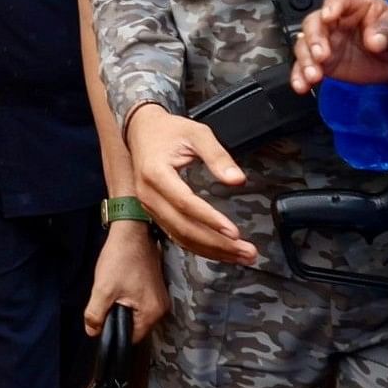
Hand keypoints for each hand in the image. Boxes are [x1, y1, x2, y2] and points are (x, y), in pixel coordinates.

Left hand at [83, 219, 169, 334]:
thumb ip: (95, 314)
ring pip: (136, 314)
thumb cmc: (120, 258)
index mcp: (152, 313)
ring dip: (123, 308)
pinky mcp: (155, 287)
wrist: (132, 230)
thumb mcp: (103, 289)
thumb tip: (92, 332)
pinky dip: (128, 299)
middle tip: (105, 302)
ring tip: (112, 292)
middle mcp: (161, 308)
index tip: (102, 321)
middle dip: (118, 318)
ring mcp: (160, 297)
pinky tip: (120, 286)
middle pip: (135, 326)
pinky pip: (140, 302)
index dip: (115, 332)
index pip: (132, 338)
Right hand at [122, 106, 256, 264]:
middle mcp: (149, 195)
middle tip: (247, 251)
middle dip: (217, 244)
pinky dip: (200, 246)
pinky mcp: (155, 213)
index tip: (234, 231)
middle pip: (183, 228)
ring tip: (240, 256)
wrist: (141, 131)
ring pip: (180, 237)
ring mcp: (150, 207)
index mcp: (156, 174)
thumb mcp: (197, 133)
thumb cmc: (168, 130)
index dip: (210, 219)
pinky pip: (177, 235)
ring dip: (212, 250)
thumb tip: (238, 180)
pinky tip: (220, 251)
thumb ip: (218, 156)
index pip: (185, 203)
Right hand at [292, 0, 387, 94]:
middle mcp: (334, 21)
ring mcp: (326, 42)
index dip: (332, 6)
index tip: (329, 16)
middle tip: (321, 54)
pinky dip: (300, 76)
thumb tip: (375, 40)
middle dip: (314, 38)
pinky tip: (302, 85)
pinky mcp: (322, 62)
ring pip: (305, 45)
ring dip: (305, 60)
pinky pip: (304, 67)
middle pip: (314, 23)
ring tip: (314, 75)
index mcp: (354, 5)